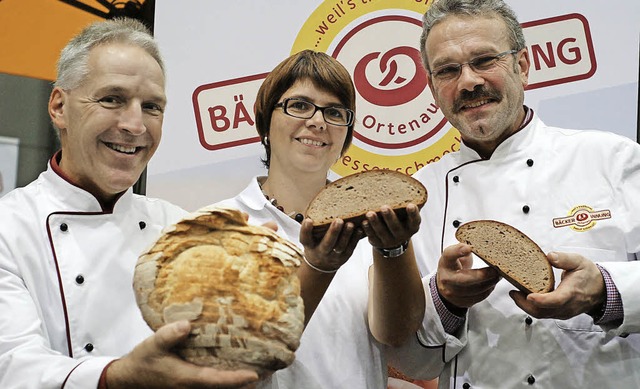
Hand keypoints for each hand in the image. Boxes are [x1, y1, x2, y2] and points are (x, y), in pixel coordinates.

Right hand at [106, 320, 258, 387]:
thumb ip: (169, 335)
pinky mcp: (189, 385)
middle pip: (223, 388)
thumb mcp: (153, 345)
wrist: (128, 379)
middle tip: (266, 371)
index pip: (216, 381)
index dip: (236, 379)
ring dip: (235, 382)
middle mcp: (191, 387)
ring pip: (218, 388)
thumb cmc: (142, 362)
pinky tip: (234, 368)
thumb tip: (187, 325)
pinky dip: (224, 380)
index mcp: (186, 379)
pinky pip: (211, 385)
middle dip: (243, 383)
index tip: (254, 376)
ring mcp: (191, 388)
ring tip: (257, 371)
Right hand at [299, 217, 364, 271]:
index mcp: (310, 245)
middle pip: (327, 243)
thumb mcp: (309, 238)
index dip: (306, 230)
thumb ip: (312, 227)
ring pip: (341, 246)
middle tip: (338, 220)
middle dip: (333, 232)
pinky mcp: (345, 256)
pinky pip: (351, 248)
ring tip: (350, 224)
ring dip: (346, 235)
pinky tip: (359, 229)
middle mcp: (321, 252)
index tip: (309, 220)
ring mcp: (334, 256)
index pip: (305, 238)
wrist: (321, 265)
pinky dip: (355, 238)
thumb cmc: (315, 245)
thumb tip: (317, 207)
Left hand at [361, 204, 420, 249]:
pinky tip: (363, 222)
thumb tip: (394, 178)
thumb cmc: (399, 218)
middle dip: (390, 217)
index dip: (413, 213)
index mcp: (412, 225)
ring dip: (375, 222)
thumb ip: (402, 201)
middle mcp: (402, 234)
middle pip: (396, 226)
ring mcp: (390, 240)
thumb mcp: (404, 212)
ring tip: (369, 213)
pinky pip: (372, 236)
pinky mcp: (378, 243)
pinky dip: (368, 230)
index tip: (411, 205)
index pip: (415, 220)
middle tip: (384, 207)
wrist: (392, 239)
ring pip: (382, 232)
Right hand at [436, 243, 499, 309]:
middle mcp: (446, 279)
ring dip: (490, 283)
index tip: (469, 248)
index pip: (449, 255)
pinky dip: (488, 290)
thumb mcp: (455, 255)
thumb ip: (464, 248)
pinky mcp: (461, 302)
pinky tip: (492, 284)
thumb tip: (480, 243)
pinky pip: (478, 297)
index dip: (458, 251)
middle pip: (465, 279)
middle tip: (496, 270)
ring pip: (475, 290)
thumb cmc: (454, 267)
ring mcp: (452, 293)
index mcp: (446, 262)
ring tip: (498, 276)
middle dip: (483, 275)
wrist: (445, 285)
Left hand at [510, 252, 604, 319]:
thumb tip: (550, 256)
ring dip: (526, 306)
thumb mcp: (579, 261)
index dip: (541, 300)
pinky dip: (532, 308)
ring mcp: (563, 312)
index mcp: (572, 293)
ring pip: (541, 315)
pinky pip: (544, 314)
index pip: (556, 300)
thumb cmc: (589, 275)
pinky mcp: (560, 314)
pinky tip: (524, 297)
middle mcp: (567, 306)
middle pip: (543, 311)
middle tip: (513, 293)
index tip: (529, 295)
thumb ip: (564, 259)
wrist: (601, 290)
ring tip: (515, 294)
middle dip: (525, 304)